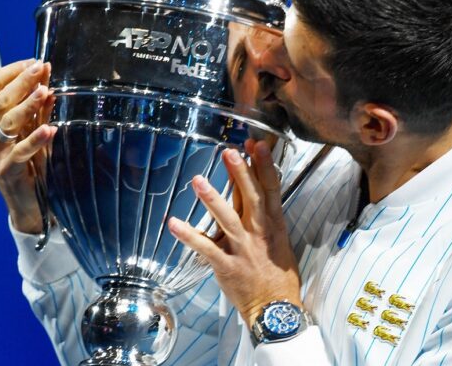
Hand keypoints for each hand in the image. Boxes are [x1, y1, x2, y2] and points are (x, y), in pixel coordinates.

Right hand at [0, 59, 56, 233]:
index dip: (12, 71)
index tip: (35, 61)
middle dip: (22, 82)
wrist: (29, 201)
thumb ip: (39, 106)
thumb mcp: (34, 129)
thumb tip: (47, 78)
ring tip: (45, 93)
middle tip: (41, 68)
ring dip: (28, 106)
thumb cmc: (31, 162)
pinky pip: (19, 152)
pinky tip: (50, 129)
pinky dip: (36, 139)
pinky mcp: (5, 170)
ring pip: (8, 123)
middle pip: (0, 101)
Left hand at [169, 140, 301, 325]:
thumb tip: (256, 191)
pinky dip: (188, 235)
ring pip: (227, 219)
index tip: (255, 144)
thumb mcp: (279, 239)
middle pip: (250, 197)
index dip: (263, 165)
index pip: (270, 188)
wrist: (276, 308)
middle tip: (229, 151)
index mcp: (273, 224)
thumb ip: (265, 216)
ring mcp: (242, 248)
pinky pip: (205, 248)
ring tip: (197, 180)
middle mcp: (259, 232)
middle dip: (241, 172)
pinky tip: (172, 222)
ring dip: (212, 199)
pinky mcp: (226, 265)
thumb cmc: (278, 273)